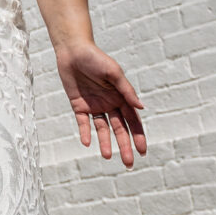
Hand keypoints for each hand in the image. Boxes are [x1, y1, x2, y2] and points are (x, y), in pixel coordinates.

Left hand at [54, 43, 145, 166]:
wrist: (73, 50)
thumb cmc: (96, 58)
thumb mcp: (113, 73)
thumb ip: (126, 91)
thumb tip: (141, 107)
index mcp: (121, 97)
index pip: (132, 120)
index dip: (138, 136)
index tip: (142, 151)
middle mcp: (110, 104)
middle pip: (119, 129)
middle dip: (124, 146)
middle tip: (128, 163)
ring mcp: (94, 106)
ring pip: (102, 129)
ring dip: (105, 143)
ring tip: (107, 156)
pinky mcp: (79, 105)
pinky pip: (83, 123)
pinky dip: (85, 132)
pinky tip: (87, 143)